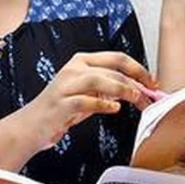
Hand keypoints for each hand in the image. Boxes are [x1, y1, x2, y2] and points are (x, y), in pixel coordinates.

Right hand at [26, 51, 158, 146]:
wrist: (32, 125)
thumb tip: (140, 90)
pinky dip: (103, 104)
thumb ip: (112, 89)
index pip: (117, 58)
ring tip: (135, 98)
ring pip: (100, 79)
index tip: (152, 82)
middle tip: (149, 95)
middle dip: (135, 82)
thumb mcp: (90, 94)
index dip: (138, 69)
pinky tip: (114, 109)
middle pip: (112, 69)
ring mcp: (66, 85)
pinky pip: (85, 100)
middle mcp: (74, 69)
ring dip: (122, 89)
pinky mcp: (61, 103)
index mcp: (82, 61)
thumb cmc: (62, 109)